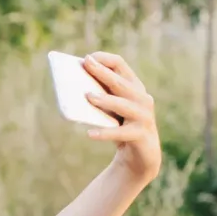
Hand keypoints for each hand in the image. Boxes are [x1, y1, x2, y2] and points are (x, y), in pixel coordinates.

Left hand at [82, 52, 160, 182]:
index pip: (121, 65)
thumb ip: (98, 96)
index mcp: (134, 87)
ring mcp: (144, 117)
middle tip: (86, 65)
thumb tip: (72, 88)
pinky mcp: (141, 135)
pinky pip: (121, 133)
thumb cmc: (120, 126)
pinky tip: (89, 134)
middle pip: (121, 83)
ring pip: (124, 105)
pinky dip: (105, 133)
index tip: (87, 58)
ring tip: (88, 96)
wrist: (141, 156)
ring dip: (106, 100)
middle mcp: (142, 98)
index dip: (104, 59)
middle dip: (103, 73)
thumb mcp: (110, 109)